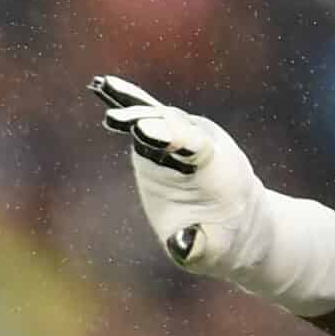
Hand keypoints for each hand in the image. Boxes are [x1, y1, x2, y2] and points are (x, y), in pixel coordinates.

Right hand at [89, 73, 267, 271]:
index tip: (145, 131)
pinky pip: (145, 114)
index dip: (169, 137)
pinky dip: (126, 101)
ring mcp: (181, 136)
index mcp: (213, 168)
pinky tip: (101, 85)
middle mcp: (197, 144)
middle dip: (145, 121)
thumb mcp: (213, 251)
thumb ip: (199, 246)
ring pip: (156, 115)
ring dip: (132, 105)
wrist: (233, 217)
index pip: (191, 146)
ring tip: (104, 86)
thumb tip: (183, 245)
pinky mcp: (164, 137)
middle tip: (117, 117)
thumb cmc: (221, 239)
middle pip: (170, 125)